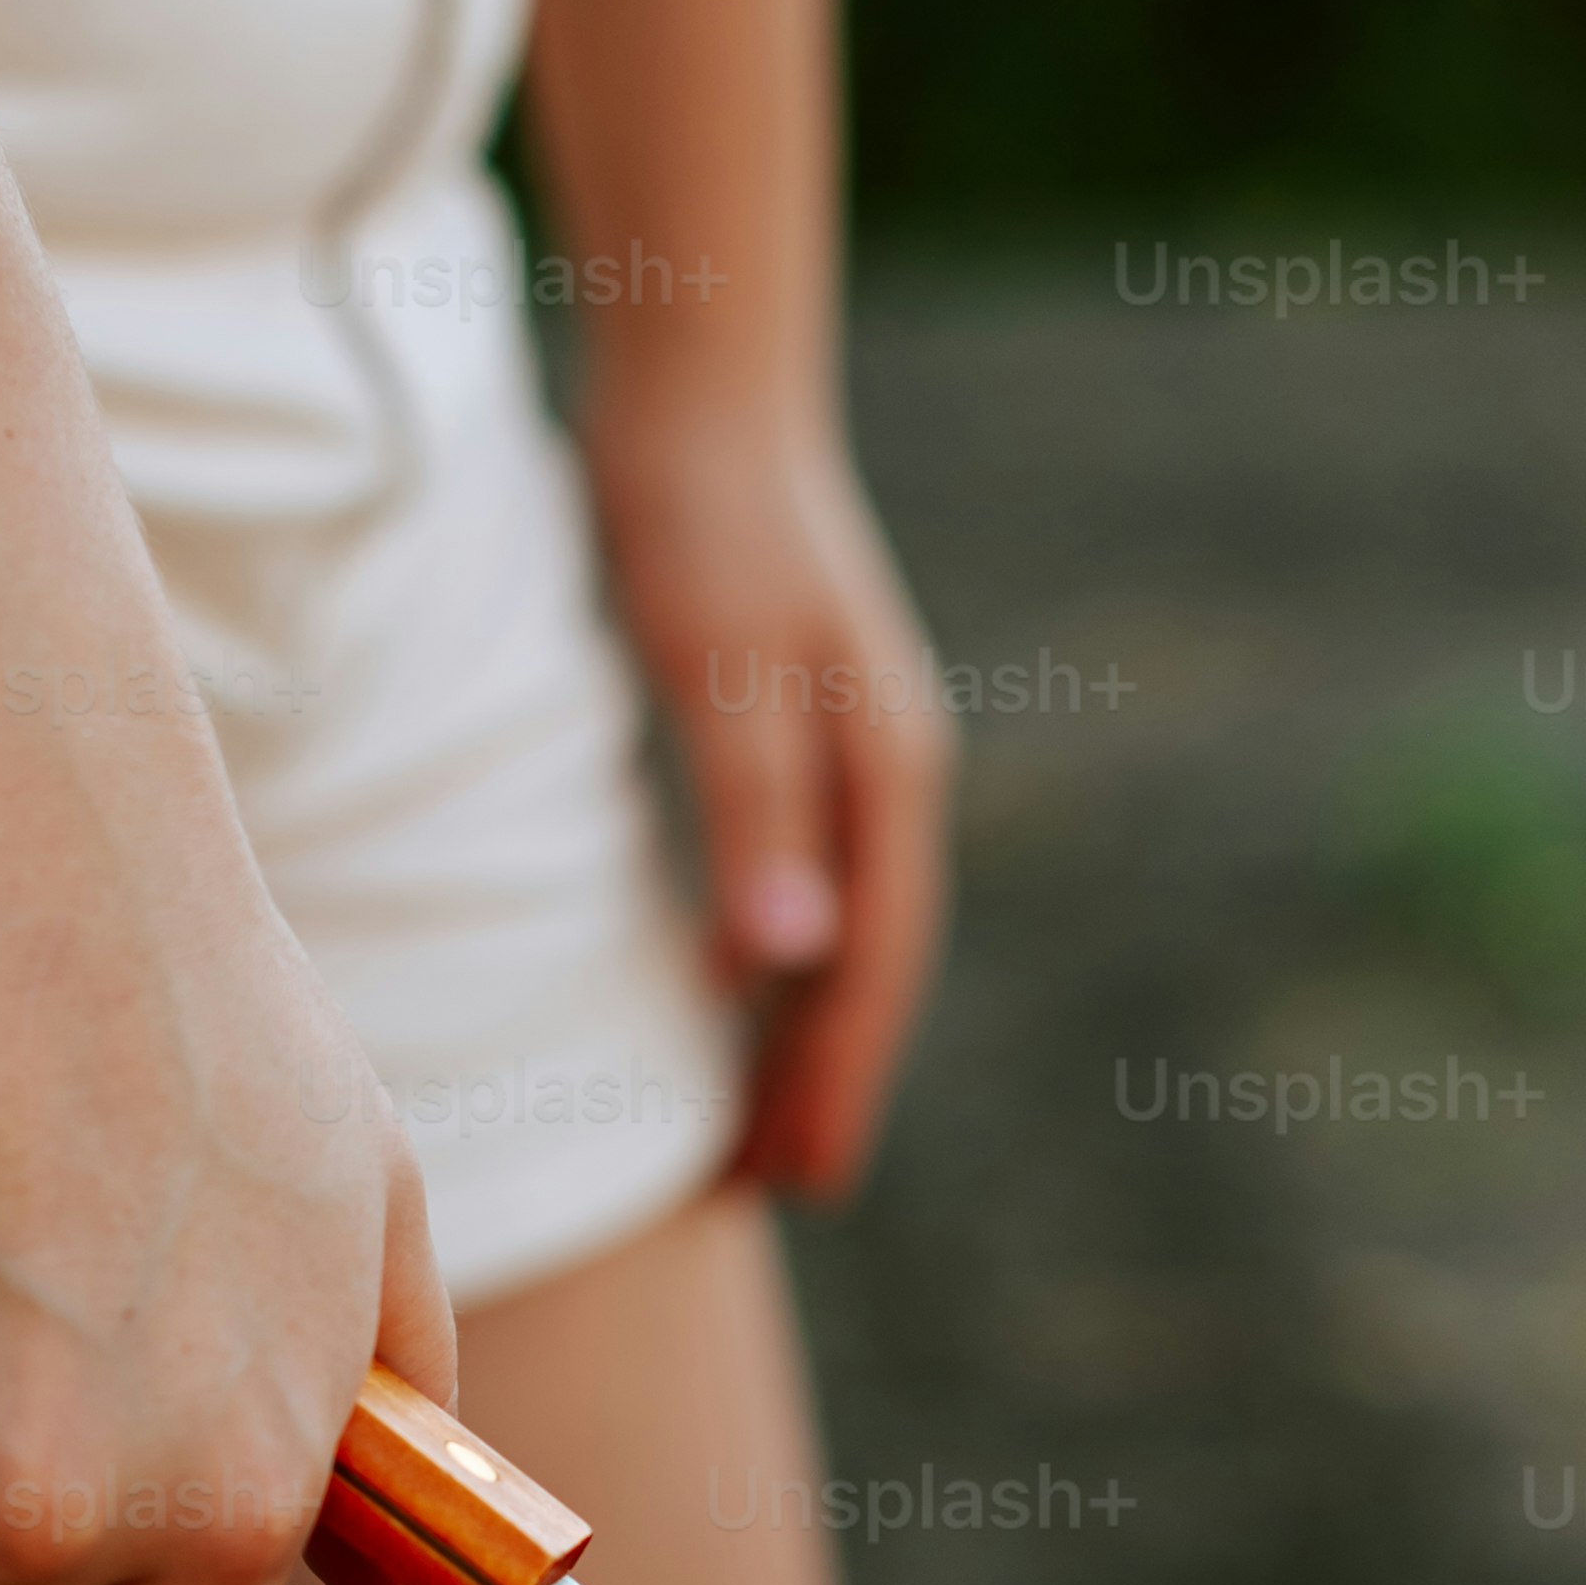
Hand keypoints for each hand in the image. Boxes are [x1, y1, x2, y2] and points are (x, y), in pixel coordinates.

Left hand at [579, 395, 952, 1199]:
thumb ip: (754, 815)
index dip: (835, 1081)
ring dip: (800, 1032)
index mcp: (884, 773)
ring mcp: (848, 750)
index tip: (797, 1182)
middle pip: (867, 964)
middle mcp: (885, 771)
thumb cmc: (700, 520)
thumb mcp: (720, 669)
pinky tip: (721, 987)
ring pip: (837, 928)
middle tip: (773, 1193)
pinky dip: (772, 955)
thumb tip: (785, 967)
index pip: (869, 967)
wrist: (700, 391)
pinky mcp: (797, 727)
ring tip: (752, 1124)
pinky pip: (802, 877)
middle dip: (825, 1083)